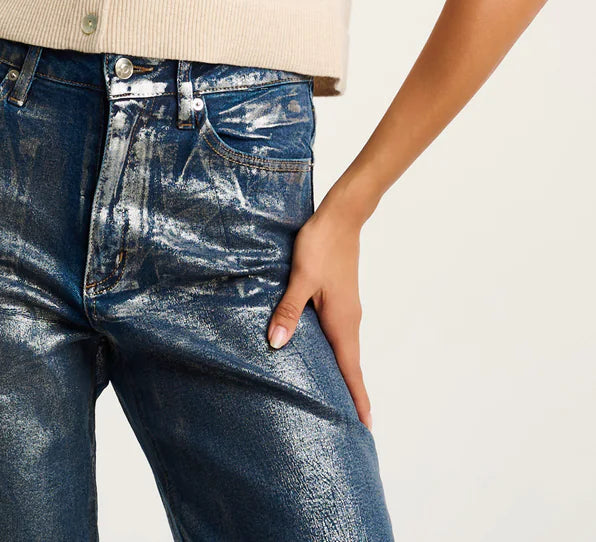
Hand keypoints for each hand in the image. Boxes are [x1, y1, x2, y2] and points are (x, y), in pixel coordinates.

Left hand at [266, 204, 372, 429]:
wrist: (341, 216)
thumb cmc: (321, 245)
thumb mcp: (300, 277)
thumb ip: (288, 309)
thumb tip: (276, 343)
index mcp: (342, 321)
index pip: (352, 369)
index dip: (358, 398)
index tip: (366, 426)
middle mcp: (350, 319)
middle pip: (351, 364)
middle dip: (352, 393)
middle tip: (350, 423)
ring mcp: (347, 309)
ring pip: (346, 349)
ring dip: (344, 373)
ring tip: (337, 396)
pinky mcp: (341, 298)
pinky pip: (340, 334)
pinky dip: (337, 352)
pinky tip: (322, 354)